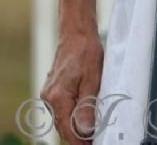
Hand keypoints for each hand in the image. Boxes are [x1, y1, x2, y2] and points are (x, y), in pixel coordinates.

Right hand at [40, 27, 103, 143]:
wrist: (76, 35)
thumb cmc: (86, 52)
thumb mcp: (93, 79)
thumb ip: (87, 106)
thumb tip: (85, 129)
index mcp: (57, 97)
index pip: (66, 128)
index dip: (78, 141)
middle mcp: (49, 97)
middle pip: (62, 125)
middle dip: (77, 136)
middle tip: (93, 141)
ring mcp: (49, 94)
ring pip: (61, 118)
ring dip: (74, 127)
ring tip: (90, 133)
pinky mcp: (53, 90)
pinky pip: (61, 108)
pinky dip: (70, 116)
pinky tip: (82, 118)